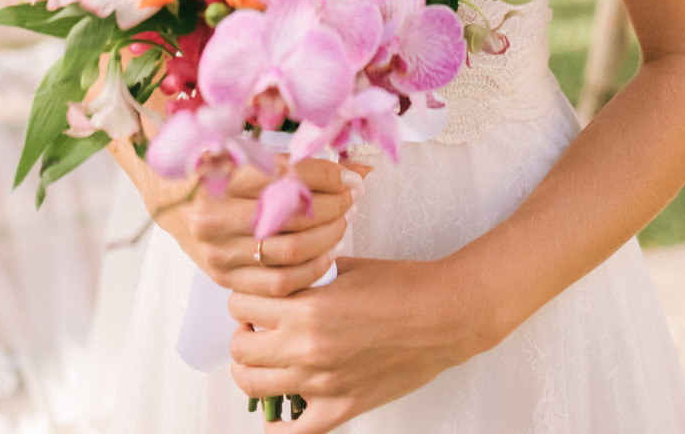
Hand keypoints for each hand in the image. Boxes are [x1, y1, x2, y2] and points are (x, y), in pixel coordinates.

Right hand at [110, 138, 361, 296]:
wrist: (171, 199)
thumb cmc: (219, 169)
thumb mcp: (253, 153)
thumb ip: (302, 161)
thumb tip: (360, 169)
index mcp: (222, 175)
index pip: (289, 175)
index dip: (330, 175)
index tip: (353, 178)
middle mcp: (216, 215)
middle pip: (293, 215)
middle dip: (334, 206)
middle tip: (351, 199)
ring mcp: (219, 251)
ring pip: (290, 251)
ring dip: (327, 238)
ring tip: (342, 223)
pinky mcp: (224, 278)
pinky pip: (278, 283)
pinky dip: (311, 270)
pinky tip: (327, 254)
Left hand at [228, 254, 477, 431]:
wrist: (444, 316)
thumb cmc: (401, 285)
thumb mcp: (347, 266)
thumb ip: (308, 275)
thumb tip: (281, 277)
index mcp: (307, 308)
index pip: (242, 304)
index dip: (243, 295)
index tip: (254, 295)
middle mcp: (308, 349)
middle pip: (240, 350)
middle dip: (242, 333)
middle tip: (256, 324)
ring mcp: (323, 384)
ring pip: (254, 387)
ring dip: (251, 369)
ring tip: (265, 356)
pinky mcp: (342, 409)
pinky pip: (294, 433)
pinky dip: (278, 426)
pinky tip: (279, 408)